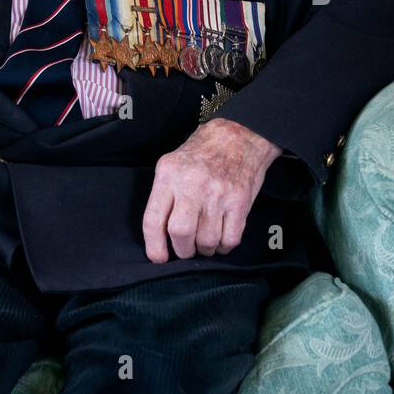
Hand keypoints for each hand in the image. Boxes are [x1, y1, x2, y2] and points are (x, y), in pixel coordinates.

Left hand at [142, 117, 280, 262]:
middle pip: (181, 233)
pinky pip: (230, 239)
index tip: (158, 257)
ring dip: (205, 249)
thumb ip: (163, 195)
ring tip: (204, 242)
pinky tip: (221, 240)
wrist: (240, 136)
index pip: (154, 219)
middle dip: (182, 250)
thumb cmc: (202, 154)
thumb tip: (158, 236)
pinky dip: (224, 247)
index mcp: (170, 174)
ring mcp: (218, 193)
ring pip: (207, 241)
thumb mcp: (173, 163)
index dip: (154, 246)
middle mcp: (193, 183)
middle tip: (185, 248)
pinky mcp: (240, 201)